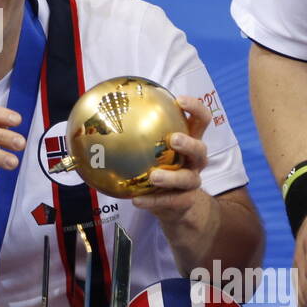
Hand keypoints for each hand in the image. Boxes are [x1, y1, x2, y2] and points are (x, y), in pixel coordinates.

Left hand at [130, 95, 212, 232]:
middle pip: (201, 149)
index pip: (200, 120)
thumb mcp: (156, 150)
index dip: (195, 108)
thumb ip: (139, 133)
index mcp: (191, 141)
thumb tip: (106, 112)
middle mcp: (195, 161)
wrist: (178, 206)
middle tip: (173, 139)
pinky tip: (137, 200)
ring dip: (172, 177)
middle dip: (189, 143)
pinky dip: (153, 201)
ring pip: (188, 178)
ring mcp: (192, 182)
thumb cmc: (164, 169)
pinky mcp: (185, 202)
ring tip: (154, 176)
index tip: (179, 100)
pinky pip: (170, 201)